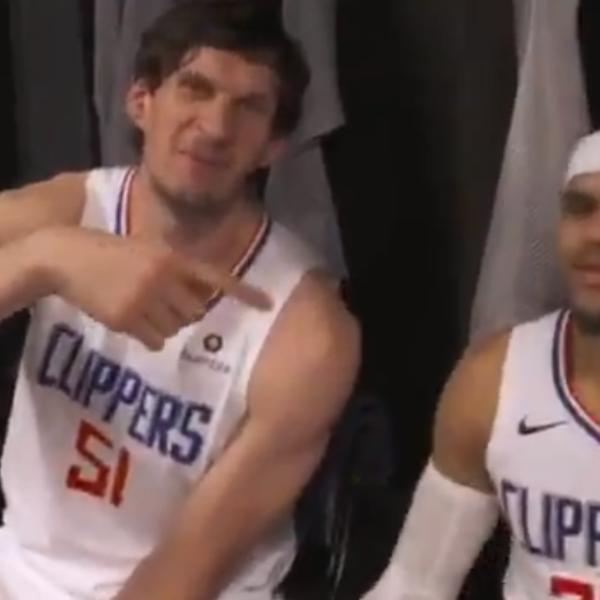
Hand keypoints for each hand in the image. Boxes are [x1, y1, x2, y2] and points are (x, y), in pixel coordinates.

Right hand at [38, 227, 270, 349]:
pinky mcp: (127, 318)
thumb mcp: (148, 251)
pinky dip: (148, 336)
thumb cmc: (111, 253)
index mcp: (172, 257)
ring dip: (165, 325)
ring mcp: (145, 298)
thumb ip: (175, 270)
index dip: (244, 292)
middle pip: (196, 312)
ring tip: (142, 307)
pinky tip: (131, 318)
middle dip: (185, 312)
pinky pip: (155, 340)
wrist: (66, 256)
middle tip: (163, 302)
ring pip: (176, 329)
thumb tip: (202, 298)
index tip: (269, 305)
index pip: (216, 276)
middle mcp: (164, 277)